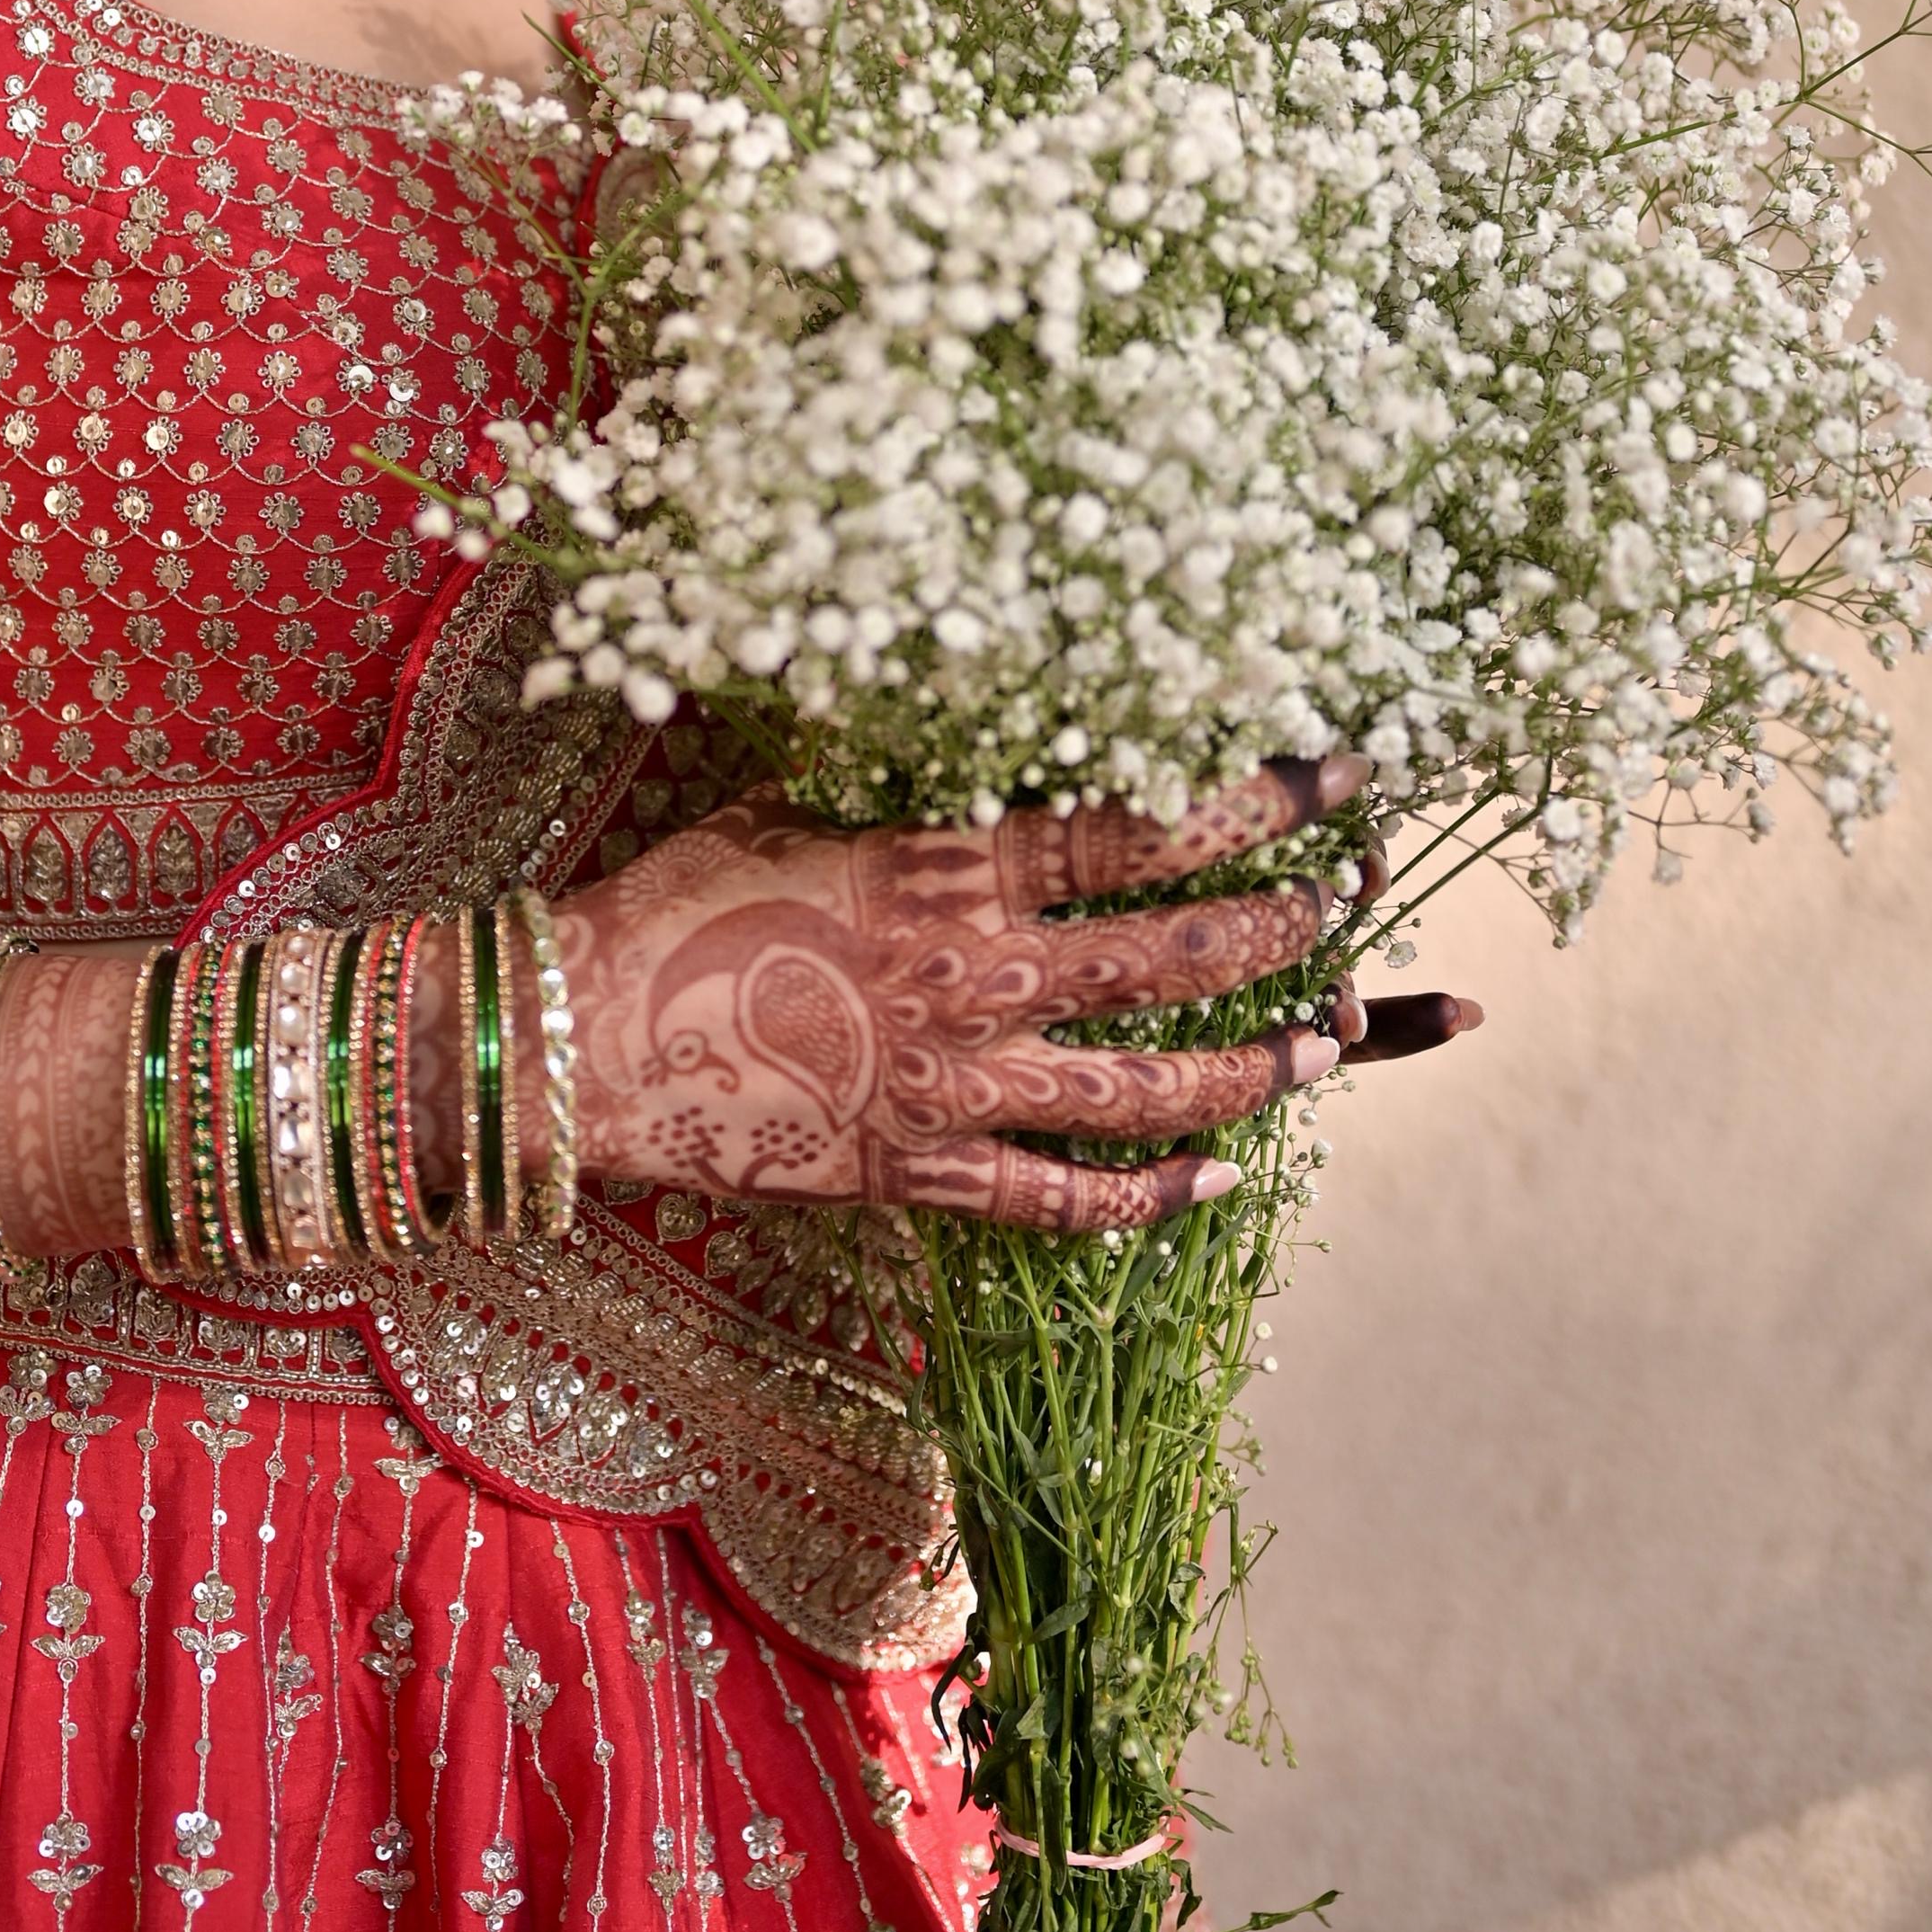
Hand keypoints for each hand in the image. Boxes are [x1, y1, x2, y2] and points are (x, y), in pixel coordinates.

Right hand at [556, 757, 1465, 1238]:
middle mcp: (980, 978)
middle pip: (1180, 951)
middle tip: (1346, 897)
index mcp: (952, 870)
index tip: (1334, 776)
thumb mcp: (798, 807)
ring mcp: (960, 1087)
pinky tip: (1212, 1178)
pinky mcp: (925, 1173)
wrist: (584, 1039)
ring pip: (1154, 1088)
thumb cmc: (680, 903)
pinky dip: (1152, 1195)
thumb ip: (907, 793)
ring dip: (1255, 1065)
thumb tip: (978, 732)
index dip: (1253, 802)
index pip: (1141, 826)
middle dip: (1288, 923)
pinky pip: (1068, 1199)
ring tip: (1321, 1042)